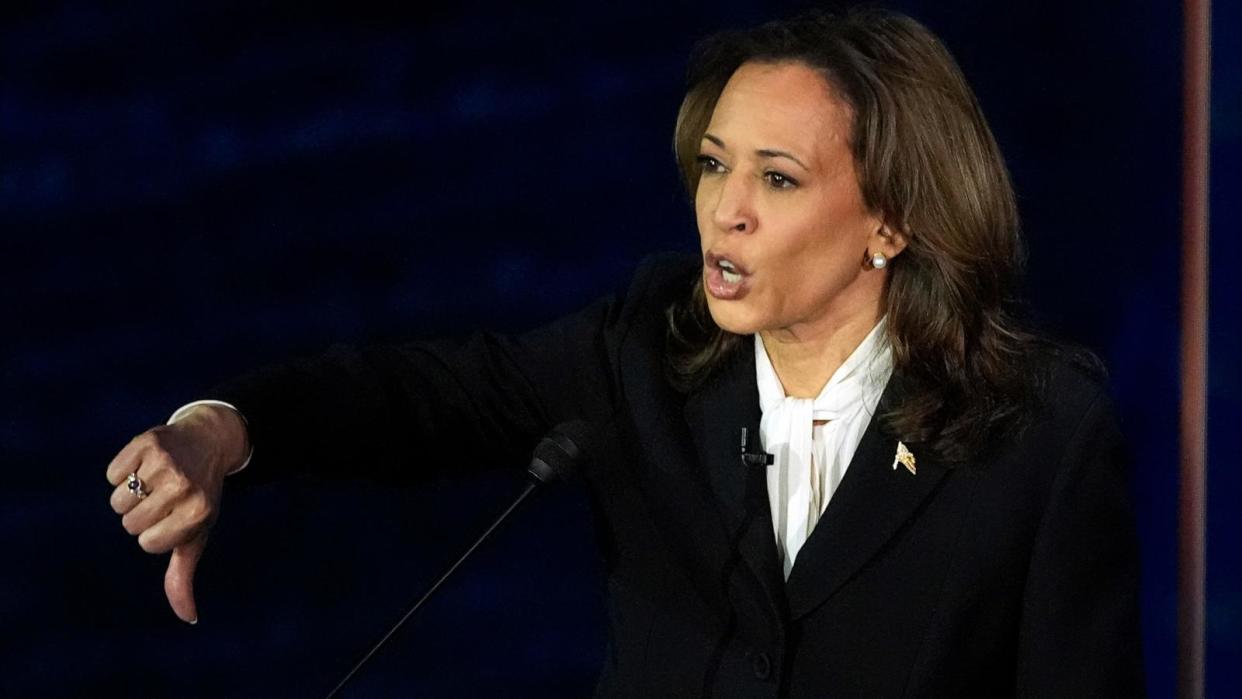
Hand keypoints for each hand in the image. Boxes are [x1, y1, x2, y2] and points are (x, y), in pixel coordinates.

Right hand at [106, 405, 248, 622]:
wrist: (210, 441)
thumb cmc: (199, 496)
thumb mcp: (196, 534)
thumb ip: (184, 575)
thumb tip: (189, 618)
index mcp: (198, 513)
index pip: (148, 543)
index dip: (154, 534)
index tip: (173, 517)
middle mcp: (184, 487)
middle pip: (130, 523)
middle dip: (142, 515)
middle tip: (165, 497)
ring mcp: (166, 463)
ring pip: (118, 501)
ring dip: (130, 495)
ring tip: (155, 481)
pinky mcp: (148, 442)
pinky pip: (112, 473)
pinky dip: (122, 472)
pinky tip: (147, 464)